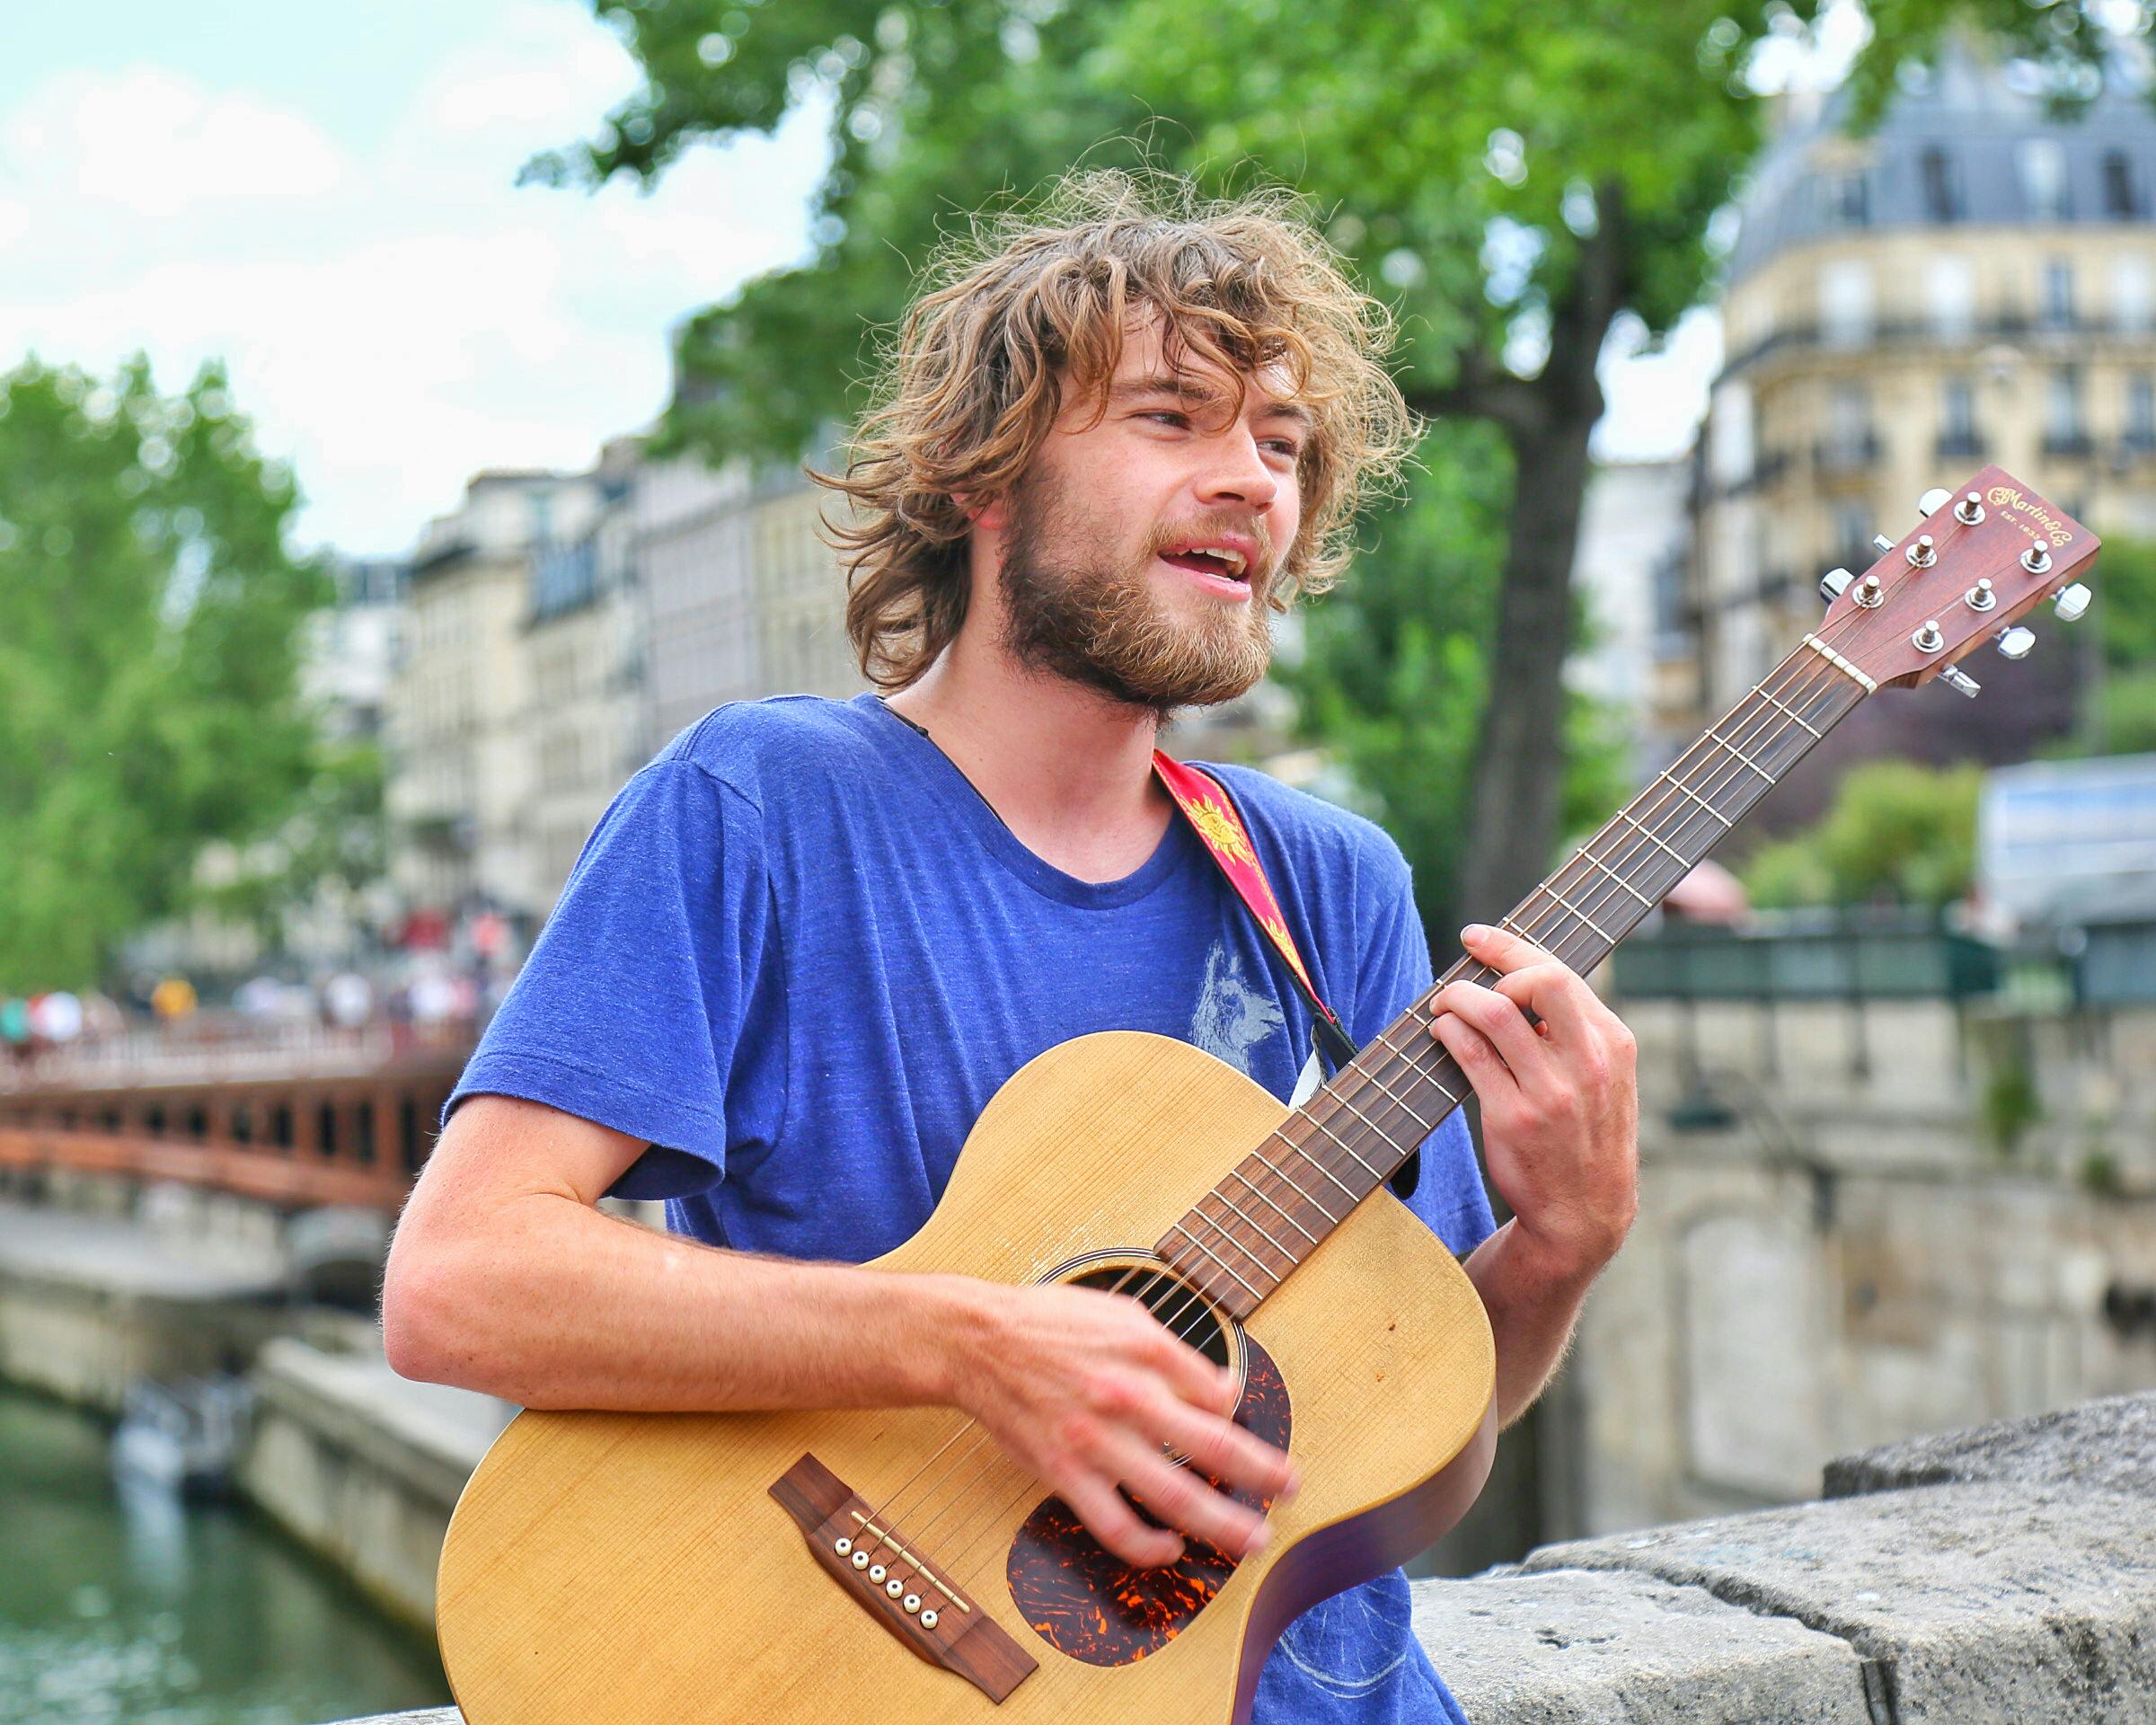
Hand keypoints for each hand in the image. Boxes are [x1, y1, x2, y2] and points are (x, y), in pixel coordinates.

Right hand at [943, 1278, 1296, 1567]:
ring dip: (1223, 1524)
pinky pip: (1116, 1527)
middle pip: (1214, 1449)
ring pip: (1174, 1497)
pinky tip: (1171, 1548)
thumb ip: (1175, 1352)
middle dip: (1263, 1475)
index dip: (1243, 1419)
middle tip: (1291, 1490)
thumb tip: (1222, 1389)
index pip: (1217, 1395)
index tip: (1254, 1437)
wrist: (979, 1342)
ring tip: (1252, 1539)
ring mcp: (1097, 1441)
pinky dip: (1149, 1548)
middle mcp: (1128, 1397)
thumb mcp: (1123, 1313)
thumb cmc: (1050, 1323)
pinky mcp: (1066, 1474)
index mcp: (1146, 1351)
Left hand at [1429, 923, 1638, 1282]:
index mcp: (1612, 1042)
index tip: (1479, 937)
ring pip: (1494, 1013)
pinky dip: (1448, 1032)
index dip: (1512, 948)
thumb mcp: (1604, 1078)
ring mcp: (1551, 1092)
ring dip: (1456, 998)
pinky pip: (1471, 1054)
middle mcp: (1587, 1062)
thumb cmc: (1585, 1136)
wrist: (1584, 1214)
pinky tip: (1442, 1033)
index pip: (1561, 973)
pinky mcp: (1514, 1118)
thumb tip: (1517, 979)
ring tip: (1443, 1005)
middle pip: (1540, 980)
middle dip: (1494, 965)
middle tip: (1466, 977)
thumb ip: (1574, 1030)